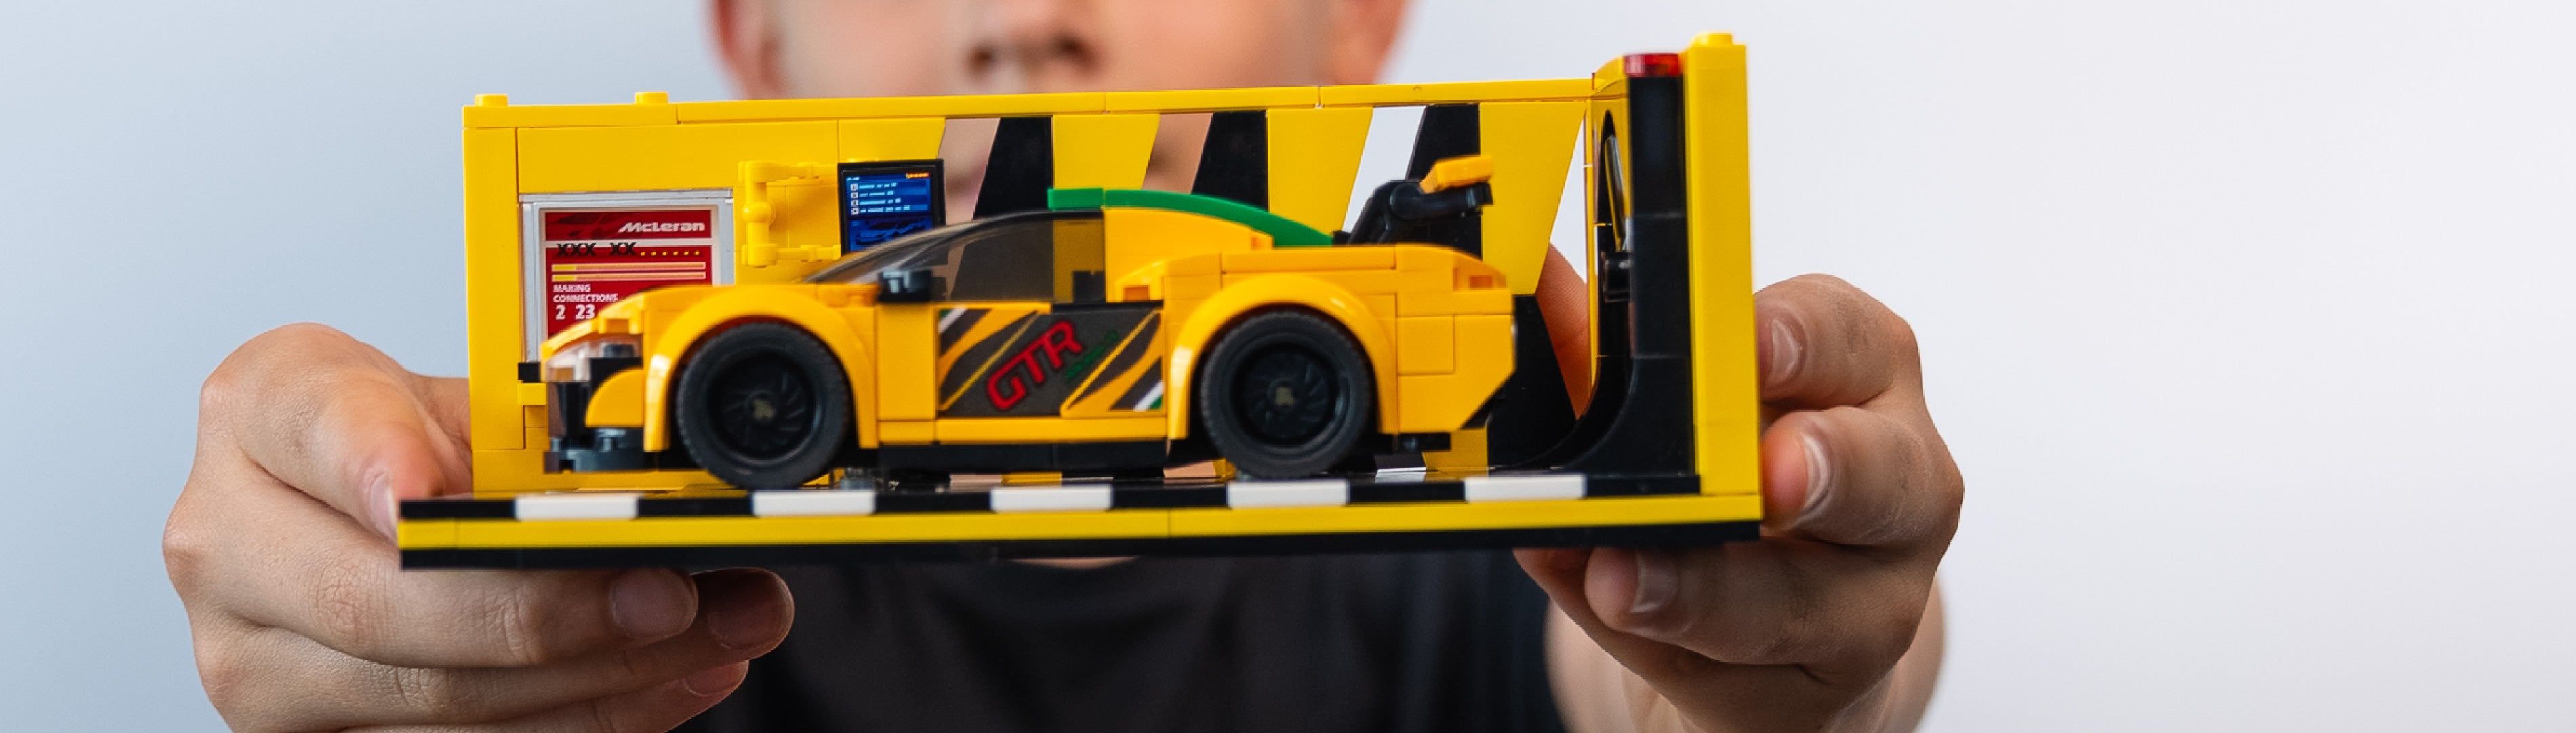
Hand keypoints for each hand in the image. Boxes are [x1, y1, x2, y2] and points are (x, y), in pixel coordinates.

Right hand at [164, 324, 795, 731]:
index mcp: (261, 415)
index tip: (433, 492)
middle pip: (375, 600)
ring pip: (429, 692)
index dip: (376, 462)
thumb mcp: (461, 402)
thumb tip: (658, 492)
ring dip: (597, 674)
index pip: (315, 427)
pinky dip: (578, 720)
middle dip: (544, 608)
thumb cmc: (418, 445)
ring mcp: (252, 657)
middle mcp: (227, 538)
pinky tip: (661, 686)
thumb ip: (523, 434)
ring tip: (713, 635)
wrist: (366, 514)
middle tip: (666, 593)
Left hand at [1520, 272, 1960, 732]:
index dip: (1797, 337)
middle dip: (1823, 467)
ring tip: (1622, 577)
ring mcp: (1877, 602)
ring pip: (1803, 603)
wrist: (1772, 632)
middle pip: (1877, 471)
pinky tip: (1612, 616)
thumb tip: (1536, 287)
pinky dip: (1661, 646)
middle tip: (1767, 474)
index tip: (1750, 345)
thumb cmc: (1736, 491)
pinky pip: (1739, 679)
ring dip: (1704, 591)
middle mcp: (1899, 484)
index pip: (1845, 335)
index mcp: (1864, 379)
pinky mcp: (1822, 695)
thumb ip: (1606, 358)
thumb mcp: (1677, 414)